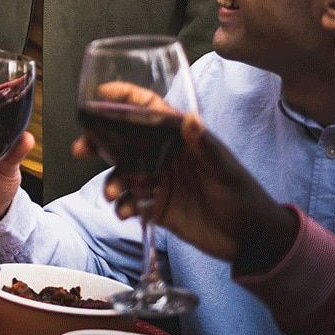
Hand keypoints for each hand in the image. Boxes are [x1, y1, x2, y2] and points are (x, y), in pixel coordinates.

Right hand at [82, 113, 296, 269]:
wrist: (251, 241)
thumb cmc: (244, 197)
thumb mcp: (225, 170)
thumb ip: (205, 145)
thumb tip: (190, 118)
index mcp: (182, 140)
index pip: (151, 112)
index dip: (127, 99)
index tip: (101, 94)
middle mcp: (165, 157)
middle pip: (125, 142)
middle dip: (99, 143)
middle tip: (82, 149)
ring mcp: (159, 182)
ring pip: (123, 173)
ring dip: (112, 181)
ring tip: (113, 194)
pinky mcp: (156, 207)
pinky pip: (130, 202)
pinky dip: (123, 206)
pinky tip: (127, 212)